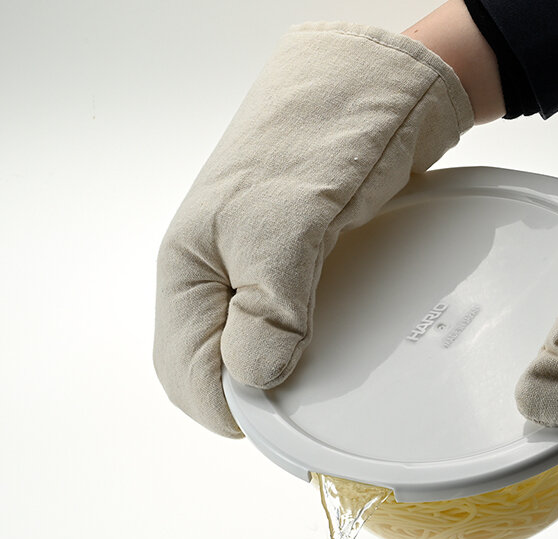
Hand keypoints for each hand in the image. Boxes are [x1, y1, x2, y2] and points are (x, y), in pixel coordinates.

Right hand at [153, 22, 472, 436]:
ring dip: (281, 380)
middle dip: (252, 403)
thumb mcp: (283, 222)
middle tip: (308, 418)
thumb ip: (266, 304)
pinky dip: (307, 351)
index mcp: (189, 268)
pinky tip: (339, 354)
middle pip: (213, 369)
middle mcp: (217, 278)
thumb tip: (252, 379)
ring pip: (251, 351)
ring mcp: (256, 273)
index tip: (286, 432)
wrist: (370, 86)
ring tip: (325, 392)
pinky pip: (288, 326)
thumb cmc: (315, 138)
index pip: (187, 373)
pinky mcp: (297, 266)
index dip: (231, 412)